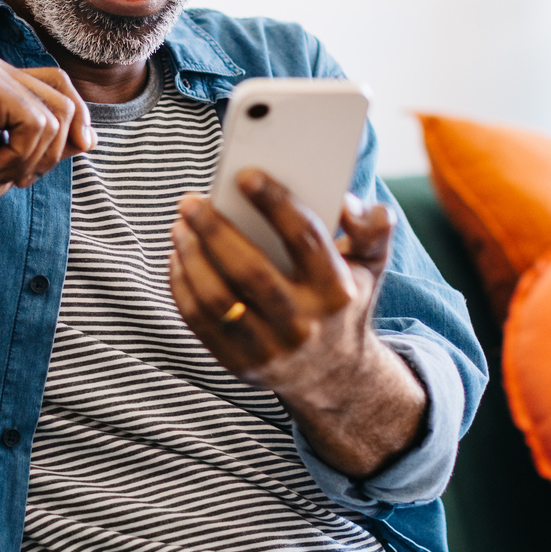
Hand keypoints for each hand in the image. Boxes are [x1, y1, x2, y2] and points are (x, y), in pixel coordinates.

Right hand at [0, 54, 95, 215]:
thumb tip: (91, 137)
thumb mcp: (13, 163)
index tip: (80, 148)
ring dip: (35, 159)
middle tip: (19, 179)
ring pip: (56, 115)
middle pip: (65, 99)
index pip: (60, 85)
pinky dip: (20, 157)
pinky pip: (37, 123)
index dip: (78, 118)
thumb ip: (49, 144)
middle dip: (57, 149)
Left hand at [168, 170, 423, 476]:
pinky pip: (200, 322)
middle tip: (191, 200)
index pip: (304, 238)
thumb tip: (350, 203)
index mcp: (337, 291)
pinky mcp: (240, 365)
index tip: (245, 174)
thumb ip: (371, 229)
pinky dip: (182, 285)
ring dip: (191, 256)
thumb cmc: (343, 303)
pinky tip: (179, 257)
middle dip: (215, 230)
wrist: (335, 376)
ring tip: (180, 226)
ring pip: (217, 299)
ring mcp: (270, 350)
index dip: (275, 202)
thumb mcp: (369, 266)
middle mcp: (304, 324)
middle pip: (251, 271)